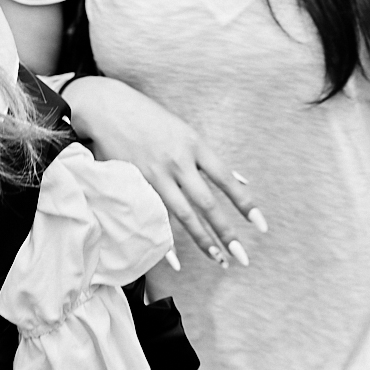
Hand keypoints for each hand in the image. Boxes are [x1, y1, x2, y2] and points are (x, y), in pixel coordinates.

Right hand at [65, 77, 264, 269]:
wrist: (109, 107)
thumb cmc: (151, 118)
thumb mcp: (185, 130)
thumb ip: (210, 159)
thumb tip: (241, 181)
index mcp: (194, 144)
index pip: (225, 179)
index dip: (244, 203)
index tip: (261, 226)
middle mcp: (178, 161)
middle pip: (207, 203)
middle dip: (227, 233)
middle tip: (243, 257)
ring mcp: (156, 174)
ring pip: (184, 215)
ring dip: (203, 240)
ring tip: (218, 260)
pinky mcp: (137, 184)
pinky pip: (155, 218)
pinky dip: (165, 241)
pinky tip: (176, 261)